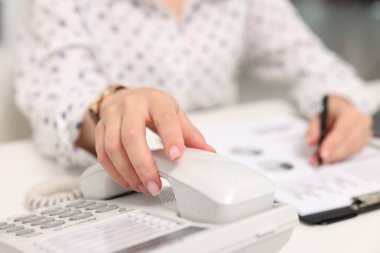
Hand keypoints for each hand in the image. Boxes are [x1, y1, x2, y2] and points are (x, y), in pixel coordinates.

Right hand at [95, 87, 214, 194]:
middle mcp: (131, 105)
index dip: (171, 137)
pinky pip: (102, 153)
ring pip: (113, 147)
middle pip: (131, 135)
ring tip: (142, 186)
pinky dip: (115, 172)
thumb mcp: (173, 113)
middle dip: (143, 165)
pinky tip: (128, 181)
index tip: (177, 157)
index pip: (164, 118)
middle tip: (154, 185)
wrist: (125, 96)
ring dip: (127, 172)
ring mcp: (112, 116)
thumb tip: (207, 152)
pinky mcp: (100, 128)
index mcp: (155, 101)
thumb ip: (189, 133)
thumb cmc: (151, 106)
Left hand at [306, 96, 372, 164]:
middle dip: (334, 154)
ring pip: (351, 150)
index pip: (342, 130)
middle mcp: (361, 123)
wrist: (341, 111)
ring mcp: (365, 133)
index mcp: (350, 113)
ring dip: (336, 158)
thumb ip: (313, 130)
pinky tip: (330, 159)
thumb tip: (311, 142)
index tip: (322, 153)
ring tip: (321, 161)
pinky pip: (352, 154)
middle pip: (349, 143)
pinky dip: (340, 158)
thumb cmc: (330, 114)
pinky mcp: (363, 143)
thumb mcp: (318, 118)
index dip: (332, 143)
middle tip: (321, 160)